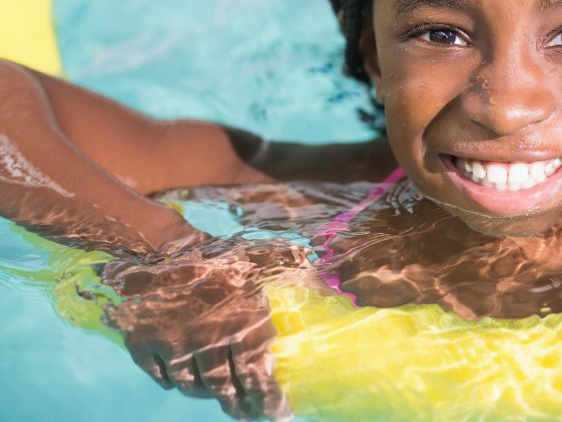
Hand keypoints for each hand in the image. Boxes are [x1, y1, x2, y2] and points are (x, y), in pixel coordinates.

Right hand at [101, 239, 307, 419]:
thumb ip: (295, 274)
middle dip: (239, 406)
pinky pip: (161, 377)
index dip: (269, 401)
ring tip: (219, 396)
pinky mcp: (143, 344)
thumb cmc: (221, 254)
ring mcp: (173, 344)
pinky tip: (182, 379)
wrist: (162, 244)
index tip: (279, 415)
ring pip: (192, 386)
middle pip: (224, 388)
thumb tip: (330, 287)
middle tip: (247, 414)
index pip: (258, 375)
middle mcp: (209, 339)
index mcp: (242, 321)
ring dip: (207, 394)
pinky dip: (172, 381)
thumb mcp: (265, 261)